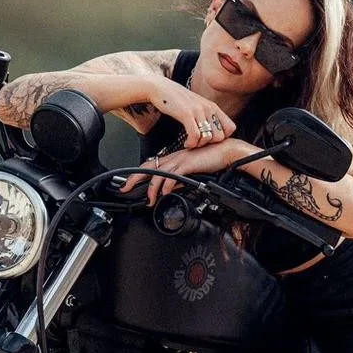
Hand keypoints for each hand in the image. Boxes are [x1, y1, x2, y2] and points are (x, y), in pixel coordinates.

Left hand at [121, 138, 249, 203]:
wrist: (227, 151)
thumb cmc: (213, 160)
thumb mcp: (191, 172)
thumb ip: (179, 179)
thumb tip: (169, 189)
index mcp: (174, 158)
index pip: (150, 165)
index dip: (137, 174)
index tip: (128, 183)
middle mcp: (174, 157)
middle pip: (148, 167)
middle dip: (134, 178)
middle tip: (125, 188)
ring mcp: (180, 159)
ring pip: (158, 173)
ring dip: (151, 188)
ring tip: (149, 200)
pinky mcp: (188, 163)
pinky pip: (172, 175)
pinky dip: (166, 184)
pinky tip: (164, 192)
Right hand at [148, 76, 234, 148]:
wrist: (160, 88)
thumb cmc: (177, 100)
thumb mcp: (197, 106)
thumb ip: (207, 115)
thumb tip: (214, 131)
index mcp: (213, 107)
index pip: (231, 128)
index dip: (222, 138)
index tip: (210, 140)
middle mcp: (208, 108)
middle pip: (220, 136)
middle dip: (209, 144)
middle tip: (199, 144)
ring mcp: (198, 110)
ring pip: (208, 138)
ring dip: (199, 145)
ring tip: (191, 144)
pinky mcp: (186, 114)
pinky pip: (195, 135)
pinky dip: (191, 144)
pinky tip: (186, 144)